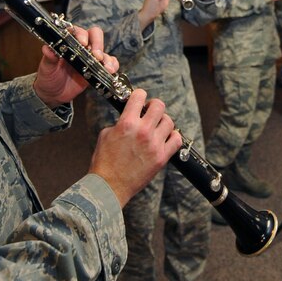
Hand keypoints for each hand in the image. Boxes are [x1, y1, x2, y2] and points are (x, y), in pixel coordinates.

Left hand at [34, 24, 118, 105]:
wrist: (53, 93)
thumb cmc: (48, 77)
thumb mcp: (46, 68)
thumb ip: (49, 58)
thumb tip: (47, 49)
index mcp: (67, 42)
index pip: (77, 31)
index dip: (81, 34)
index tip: (82, 43)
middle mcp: (80, 47)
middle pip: (94, 35)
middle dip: (98, 44)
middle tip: (97, 55)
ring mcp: (90, 57)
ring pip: (103, 50)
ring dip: (107, 58)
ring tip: (106, 67)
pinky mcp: (96, 68)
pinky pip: (109, 63)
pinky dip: (112, 65)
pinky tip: (110, 71)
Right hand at [90, 89, 181, 206]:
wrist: (109, 185)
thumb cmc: (104, 162)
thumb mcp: (106, 134)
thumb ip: (120, 122)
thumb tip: (130, 116)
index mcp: (126, 123)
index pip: (139, 96)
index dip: (139, 95)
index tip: (140, 98)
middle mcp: (142, 131)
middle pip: (159, 105)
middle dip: (154, 106)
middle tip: (150, 111)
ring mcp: (154, 144)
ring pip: (169, 121)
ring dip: (163, 121)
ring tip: (157, 127)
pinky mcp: (161, 158)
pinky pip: (177, 140)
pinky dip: (173, 136)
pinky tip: (165, 138)